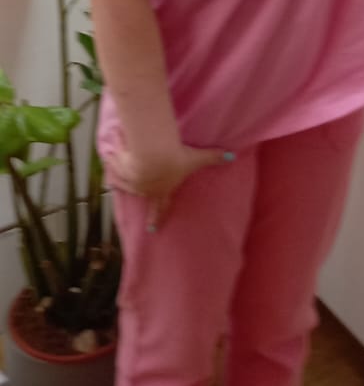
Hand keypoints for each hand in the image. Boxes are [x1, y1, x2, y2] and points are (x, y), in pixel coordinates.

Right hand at [105, 140, 234, 229]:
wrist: (152, 155)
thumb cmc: (175, 159)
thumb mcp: (197, 157)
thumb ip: (213, 157)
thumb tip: (233, 155)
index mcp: (163, 191)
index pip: (161, 208)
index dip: (158, 219)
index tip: (153, 229)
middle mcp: (146, 189)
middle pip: (141, 193)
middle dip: (138, 190)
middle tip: (135, 189)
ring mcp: (132, 181)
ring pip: (125, 182)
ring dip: (122, 176)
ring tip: (117, 173)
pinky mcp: (121, 169)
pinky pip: (115, 168)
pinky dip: (112, 164)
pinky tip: (108, 159)